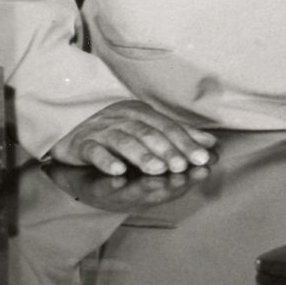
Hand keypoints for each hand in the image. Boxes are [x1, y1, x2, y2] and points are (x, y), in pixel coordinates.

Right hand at [48, 101, 215, 177]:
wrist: (72, 135)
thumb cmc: (117, 135)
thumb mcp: (148, 132)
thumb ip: (178, 137)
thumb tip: (213, 144)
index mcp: (141, 112)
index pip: (168, 127)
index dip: (187, 142)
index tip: (204, 158)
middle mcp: (122, 117)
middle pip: (149, 132)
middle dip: (168, 150)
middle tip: (182, 167)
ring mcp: (101, 129)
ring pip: (124, 141)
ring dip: (142, 156)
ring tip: (157, 170)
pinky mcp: (82, 143)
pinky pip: (94, 151)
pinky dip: (106, 161)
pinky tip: (118, 172)